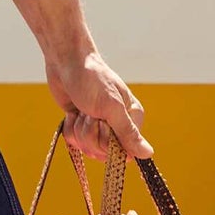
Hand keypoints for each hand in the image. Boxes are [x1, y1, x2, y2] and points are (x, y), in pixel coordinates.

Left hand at [13, 0, 151, 160]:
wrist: (65, 61)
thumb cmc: (91, 79)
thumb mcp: (111, 107)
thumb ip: (128, 132)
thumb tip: (148, 154)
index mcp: (131, 118)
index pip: (124, 152)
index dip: (109, 143)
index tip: (103, 124)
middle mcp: (116, 124)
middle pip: (103, 151)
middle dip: (91, 133)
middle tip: (90, 112)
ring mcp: (97, 124)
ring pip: (87, 147)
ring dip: (79, 128)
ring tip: (81, 109)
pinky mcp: (81, 123)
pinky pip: (74, 140)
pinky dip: (70, 126)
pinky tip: (72, 112)